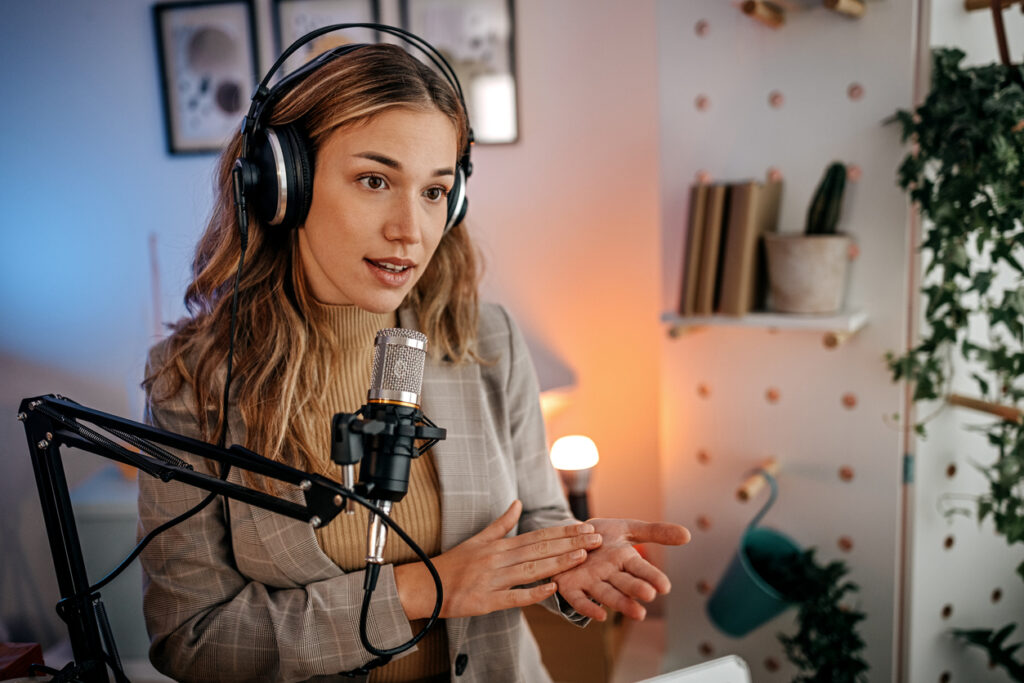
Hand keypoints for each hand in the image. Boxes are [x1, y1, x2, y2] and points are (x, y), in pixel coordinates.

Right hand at [394, 500, 602, 619]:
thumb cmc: (453, 563)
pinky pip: (513, 597)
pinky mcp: (487, 600)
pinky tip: (551, 589)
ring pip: (531, 569)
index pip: (538, 535)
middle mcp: (499, 559)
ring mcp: (494, 580)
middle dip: (570, 544)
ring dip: (558, 563)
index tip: (585, 528)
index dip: (564, 532)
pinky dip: (532, 593)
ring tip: (582, 557)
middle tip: (595, 539)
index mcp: (500, 545)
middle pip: (540, 549)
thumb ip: (501, 523)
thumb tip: (517, 503)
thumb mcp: (478, 539)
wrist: (427, 585)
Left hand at [552, 518, 689, 621]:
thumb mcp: (627, 528)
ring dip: (621, 603)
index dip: (652, 576)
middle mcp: (609, 574)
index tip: (665, 586)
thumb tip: (688, 535)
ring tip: (638, 613)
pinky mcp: (571, 587)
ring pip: (606, 594)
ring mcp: (590, 581)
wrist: (567, 537)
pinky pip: (579, 600)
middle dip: (636, 589)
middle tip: (649, 595)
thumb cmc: (600, 536)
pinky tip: (600, 616)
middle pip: (625, 583)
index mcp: (624, 559)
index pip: (641, 569)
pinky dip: (588, 608)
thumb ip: (655, 532)